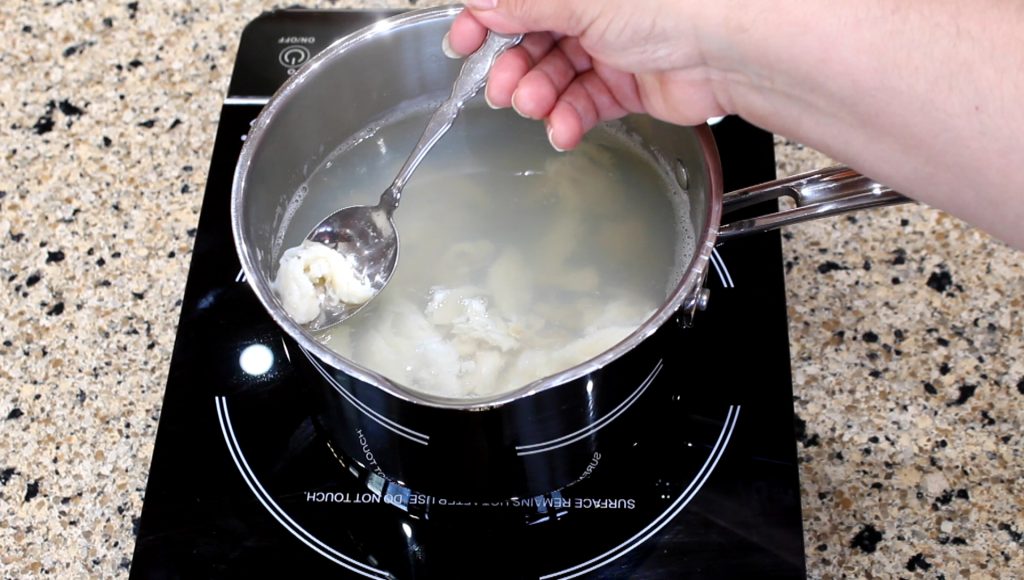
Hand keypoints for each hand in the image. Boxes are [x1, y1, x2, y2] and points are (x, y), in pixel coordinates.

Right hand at [446, 0, 731, 150]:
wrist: (729, 52)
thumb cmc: (675, 5)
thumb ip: (527, 4)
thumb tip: (481, 4)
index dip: (485, 21)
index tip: (462, 45)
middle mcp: (595, 9)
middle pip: (533, 40)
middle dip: (512, 67)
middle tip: (500, 88)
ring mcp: (610, 47)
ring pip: (556, 76)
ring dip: (539, 96)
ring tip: (535, 107)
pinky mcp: (626, 87)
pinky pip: (583, 104)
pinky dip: (569, 118)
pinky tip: (561, 128)